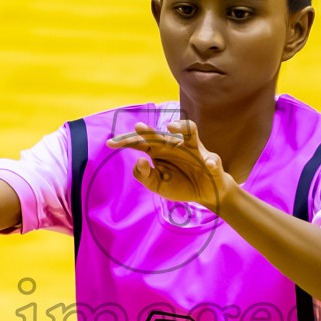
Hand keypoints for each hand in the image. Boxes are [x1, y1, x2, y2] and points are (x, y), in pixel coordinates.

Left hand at [106, 119, 234, 211]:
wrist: (204, 193)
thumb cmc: (179, 185)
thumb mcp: (157, 185)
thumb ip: (145, 176)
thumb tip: (139, 160)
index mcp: (159, 151)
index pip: (140, 143)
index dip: (126, 142)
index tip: (109, 144)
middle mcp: (174, 145)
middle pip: (160, 135)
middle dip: (149, 131)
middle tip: (138, 128)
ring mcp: (193, 149)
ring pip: (188, 132)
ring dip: (181, 127)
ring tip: (172, 127)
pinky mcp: (210, 159)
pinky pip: (210, 158)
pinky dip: (210, 161)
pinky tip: (208, 164)